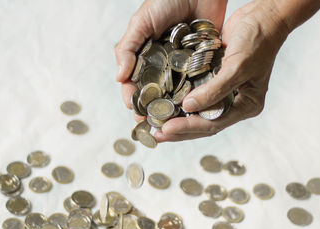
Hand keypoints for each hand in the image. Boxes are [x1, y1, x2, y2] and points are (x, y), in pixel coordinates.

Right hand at [115, 0, 227, 120]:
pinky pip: (195, 83)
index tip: (134, 111)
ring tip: (171, 124)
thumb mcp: (141, 22)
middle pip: (154, 93)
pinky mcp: (200, 64)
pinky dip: (193, 96)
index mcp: (145, 56)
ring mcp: (181, 66)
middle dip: (151, 109)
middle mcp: (162, 64)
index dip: (133, 98)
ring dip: (171, 108)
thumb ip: (127, 48)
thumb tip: (119, 77)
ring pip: (174, 92)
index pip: (134, 82)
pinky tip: (191, 110)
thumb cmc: (167, 0)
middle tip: (152, 125)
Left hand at [156, 0, 290, 141]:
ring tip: (156, 123)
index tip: (166, 129)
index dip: (188, 128)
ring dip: (177, 117)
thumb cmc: (259, 40)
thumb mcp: (237, 67)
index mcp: (246, 105)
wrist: (263, 16)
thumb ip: (214, 90)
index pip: (213, 124)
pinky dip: (180, 99)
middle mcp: (234, 103)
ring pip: (197, 112)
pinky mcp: (213, 79)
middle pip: (202, 123)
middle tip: (156, 133)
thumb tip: (189, 107)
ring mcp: (223, 92)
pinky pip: (195, 94)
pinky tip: (164, 102)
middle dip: (179, 129)